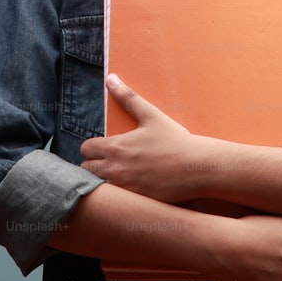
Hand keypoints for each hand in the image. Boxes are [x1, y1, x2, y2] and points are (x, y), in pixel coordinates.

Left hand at [79, 74, 206, 203]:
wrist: (197, 167)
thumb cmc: (175, 140)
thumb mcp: (151, 116)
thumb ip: (128, 97)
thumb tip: (110, 78)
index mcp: (116, 147)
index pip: (85, 149)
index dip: (92, 148)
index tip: (103, 148)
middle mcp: (115, 169)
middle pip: (85, 170)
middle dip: (92, 166)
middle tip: (107, 163)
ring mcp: (124, 188)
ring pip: (96, 187)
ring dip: (101, 181)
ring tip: (116, 177)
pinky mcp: (133, 202)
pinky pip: (113, 201)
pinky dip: (116, 195)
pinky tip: (128, 190)